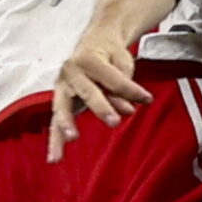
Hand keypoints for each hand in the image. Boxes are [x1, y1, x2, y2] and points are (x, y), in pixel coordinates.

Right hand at [48, 28, 151, 161]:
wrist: (93, 42)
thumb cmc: (109, 54)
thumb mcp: (122, 61)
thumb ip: (124, 84)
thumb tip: (126, 110)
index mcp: (88, 58)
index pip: (112, 78)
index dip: (130, 89)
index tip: (147, 99)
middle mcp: (71, 71)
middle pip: (87, 92)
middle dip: (101, 107)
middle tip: (114, 122)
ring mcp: (62, 87)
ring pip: (63, 108)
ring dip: (67, 124)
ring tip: (72, 137)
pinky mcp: (60, 101)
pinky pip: (56, 123)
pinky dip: (55, 141)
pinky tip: (55, 158)